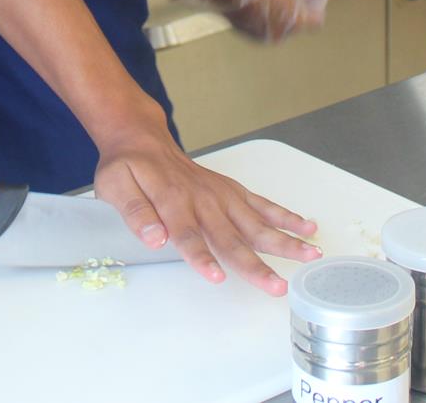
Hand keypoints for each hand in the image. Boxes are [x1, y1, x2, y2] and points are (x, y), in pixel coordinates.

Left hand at [89, 118, 320, 295]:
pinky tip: (307, 227)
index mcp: (172, 200)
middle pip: (232, 236)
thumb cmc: (127, 166)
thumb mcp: (114, 185)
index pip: (188, 234)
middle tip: (276, 287)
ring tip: (311, 255)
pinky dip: (285, 216)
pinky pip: (262, 204)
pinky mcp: (231, 191)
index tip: (217, 277)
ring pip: (256, 222)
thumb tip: (154, 237)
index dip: (202, 257)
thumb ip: (136, 213)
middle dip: (256, 264)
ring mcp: (221, 194)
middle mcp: (203, 198)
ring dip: (284, 240)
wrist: (142, 138)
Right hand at [210, 0, 326, 42]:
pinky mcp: (247, 34)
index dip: (316, 7)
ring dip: (281, 12)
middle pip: (298, 23)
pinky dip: (266, 16)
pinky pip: (264, 26)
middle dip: (297, 8)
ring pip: (280, 25)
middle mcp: (279, 34)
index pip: (316, 21)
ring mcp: (262, 36)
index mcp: (293, 21)